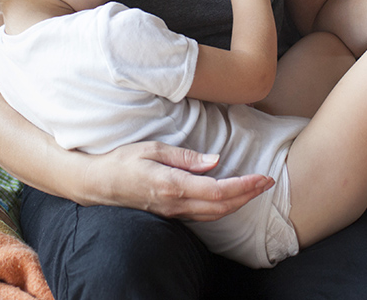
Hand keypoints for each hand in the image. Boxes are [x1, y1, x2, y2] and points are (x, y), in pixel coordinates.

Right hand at [83, 140, 271, 221]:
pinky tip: (232, 198)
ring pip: (214, 215)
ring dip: (239, 203)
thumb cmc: (123, 161)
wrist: (97, 184)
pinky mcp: (171, 214)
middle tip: (269, 182)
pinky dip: (224, 208)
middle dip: (249, 195)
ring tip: (257, 189)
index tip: (263, 177)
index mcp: (173, 186)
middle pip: (221, 206)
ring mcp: (173, 212)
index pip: (218, 191)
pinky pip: (204, 216)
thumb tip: (216, 161)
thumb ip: (186, 157)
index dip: (245, 186)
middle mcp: (175, 204)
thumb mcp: (153, 149)